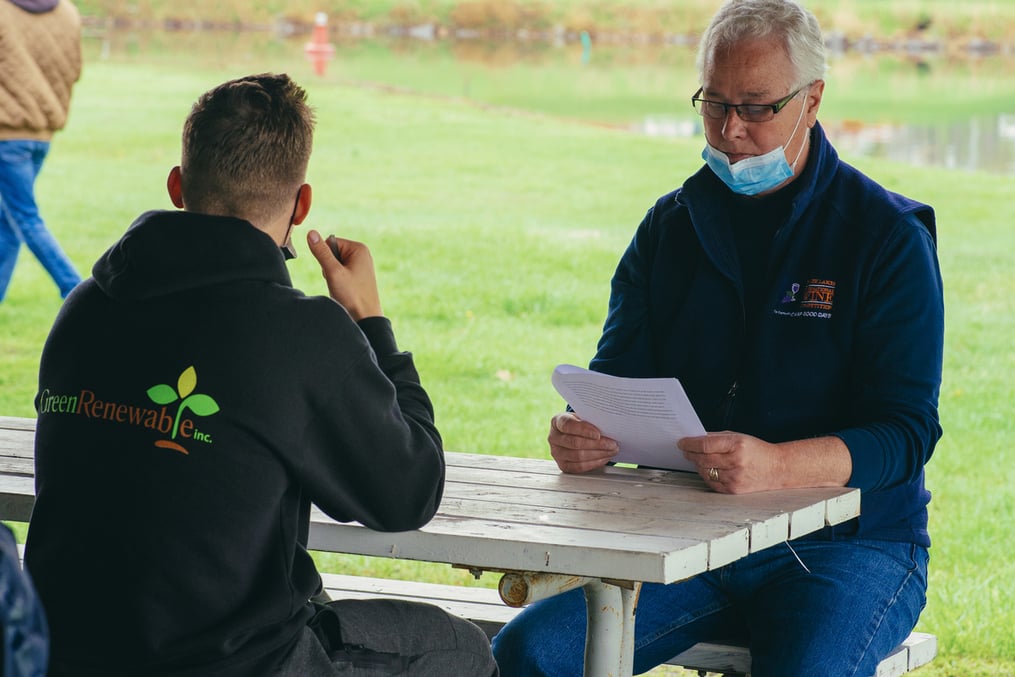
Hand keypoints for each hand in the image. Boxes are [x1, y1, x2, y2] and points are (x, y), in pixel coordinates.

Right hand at [307, 230, 382, 320]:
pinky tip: (344, 291)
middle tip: (338, 282)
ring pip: (334, 265)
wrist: (366, 318)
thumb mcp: (333, 272)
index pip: (329, 242)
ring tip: (342, 288)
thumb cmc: (352, 296)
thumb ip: (321, 252)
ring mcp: (361, 266)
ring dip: (332, 276)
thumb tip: (311, 232)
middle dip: (329, 268)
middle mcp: (362, 254)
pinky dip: (337, 282)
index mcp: (359, 248)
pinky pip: (340, 274)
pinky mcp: (358, 276)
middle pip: (332, 253)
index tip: (334, 272)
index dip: (326, 258)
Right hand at [548, 412, 618, 473]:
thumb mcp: (582, 417)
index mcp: (557, 421)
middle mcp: (553, 437)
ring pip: (578, 456)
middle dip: (597, 444)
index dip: (583, 430)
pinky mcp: (562, 465)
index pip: (568, 425)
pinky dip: (594, 463)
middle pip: (575, 443)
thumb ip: (591, 420)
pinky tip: (604, 458)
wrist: (572, 433)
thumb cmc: (579, 424)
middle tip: (612, 444)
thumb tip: (609, 426)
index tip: (598, 434)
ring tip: (611, 451)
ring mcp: (556, 453)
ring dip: (598, 454)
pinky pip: (579, 467)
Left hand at [679, 432, 851, 493]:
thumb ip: (717, 438)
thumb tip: (694, 439)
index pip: (705, 444)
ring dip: (697, 465)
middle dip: (690, 454)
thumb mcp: (739, 437)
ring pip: (705, 471)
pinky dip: (706, 475)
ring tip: (697, 459)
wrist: (778, 468)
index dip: (689, 444)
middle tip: (685, 450)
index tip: (681, 442)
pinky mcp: (734, 490)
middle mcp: (736, 462)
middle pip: (702, 459)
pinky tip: (707, 469)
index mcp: (737, 445)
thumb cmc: (758, 450)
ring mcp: (734, 478)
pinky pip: (711, 483)